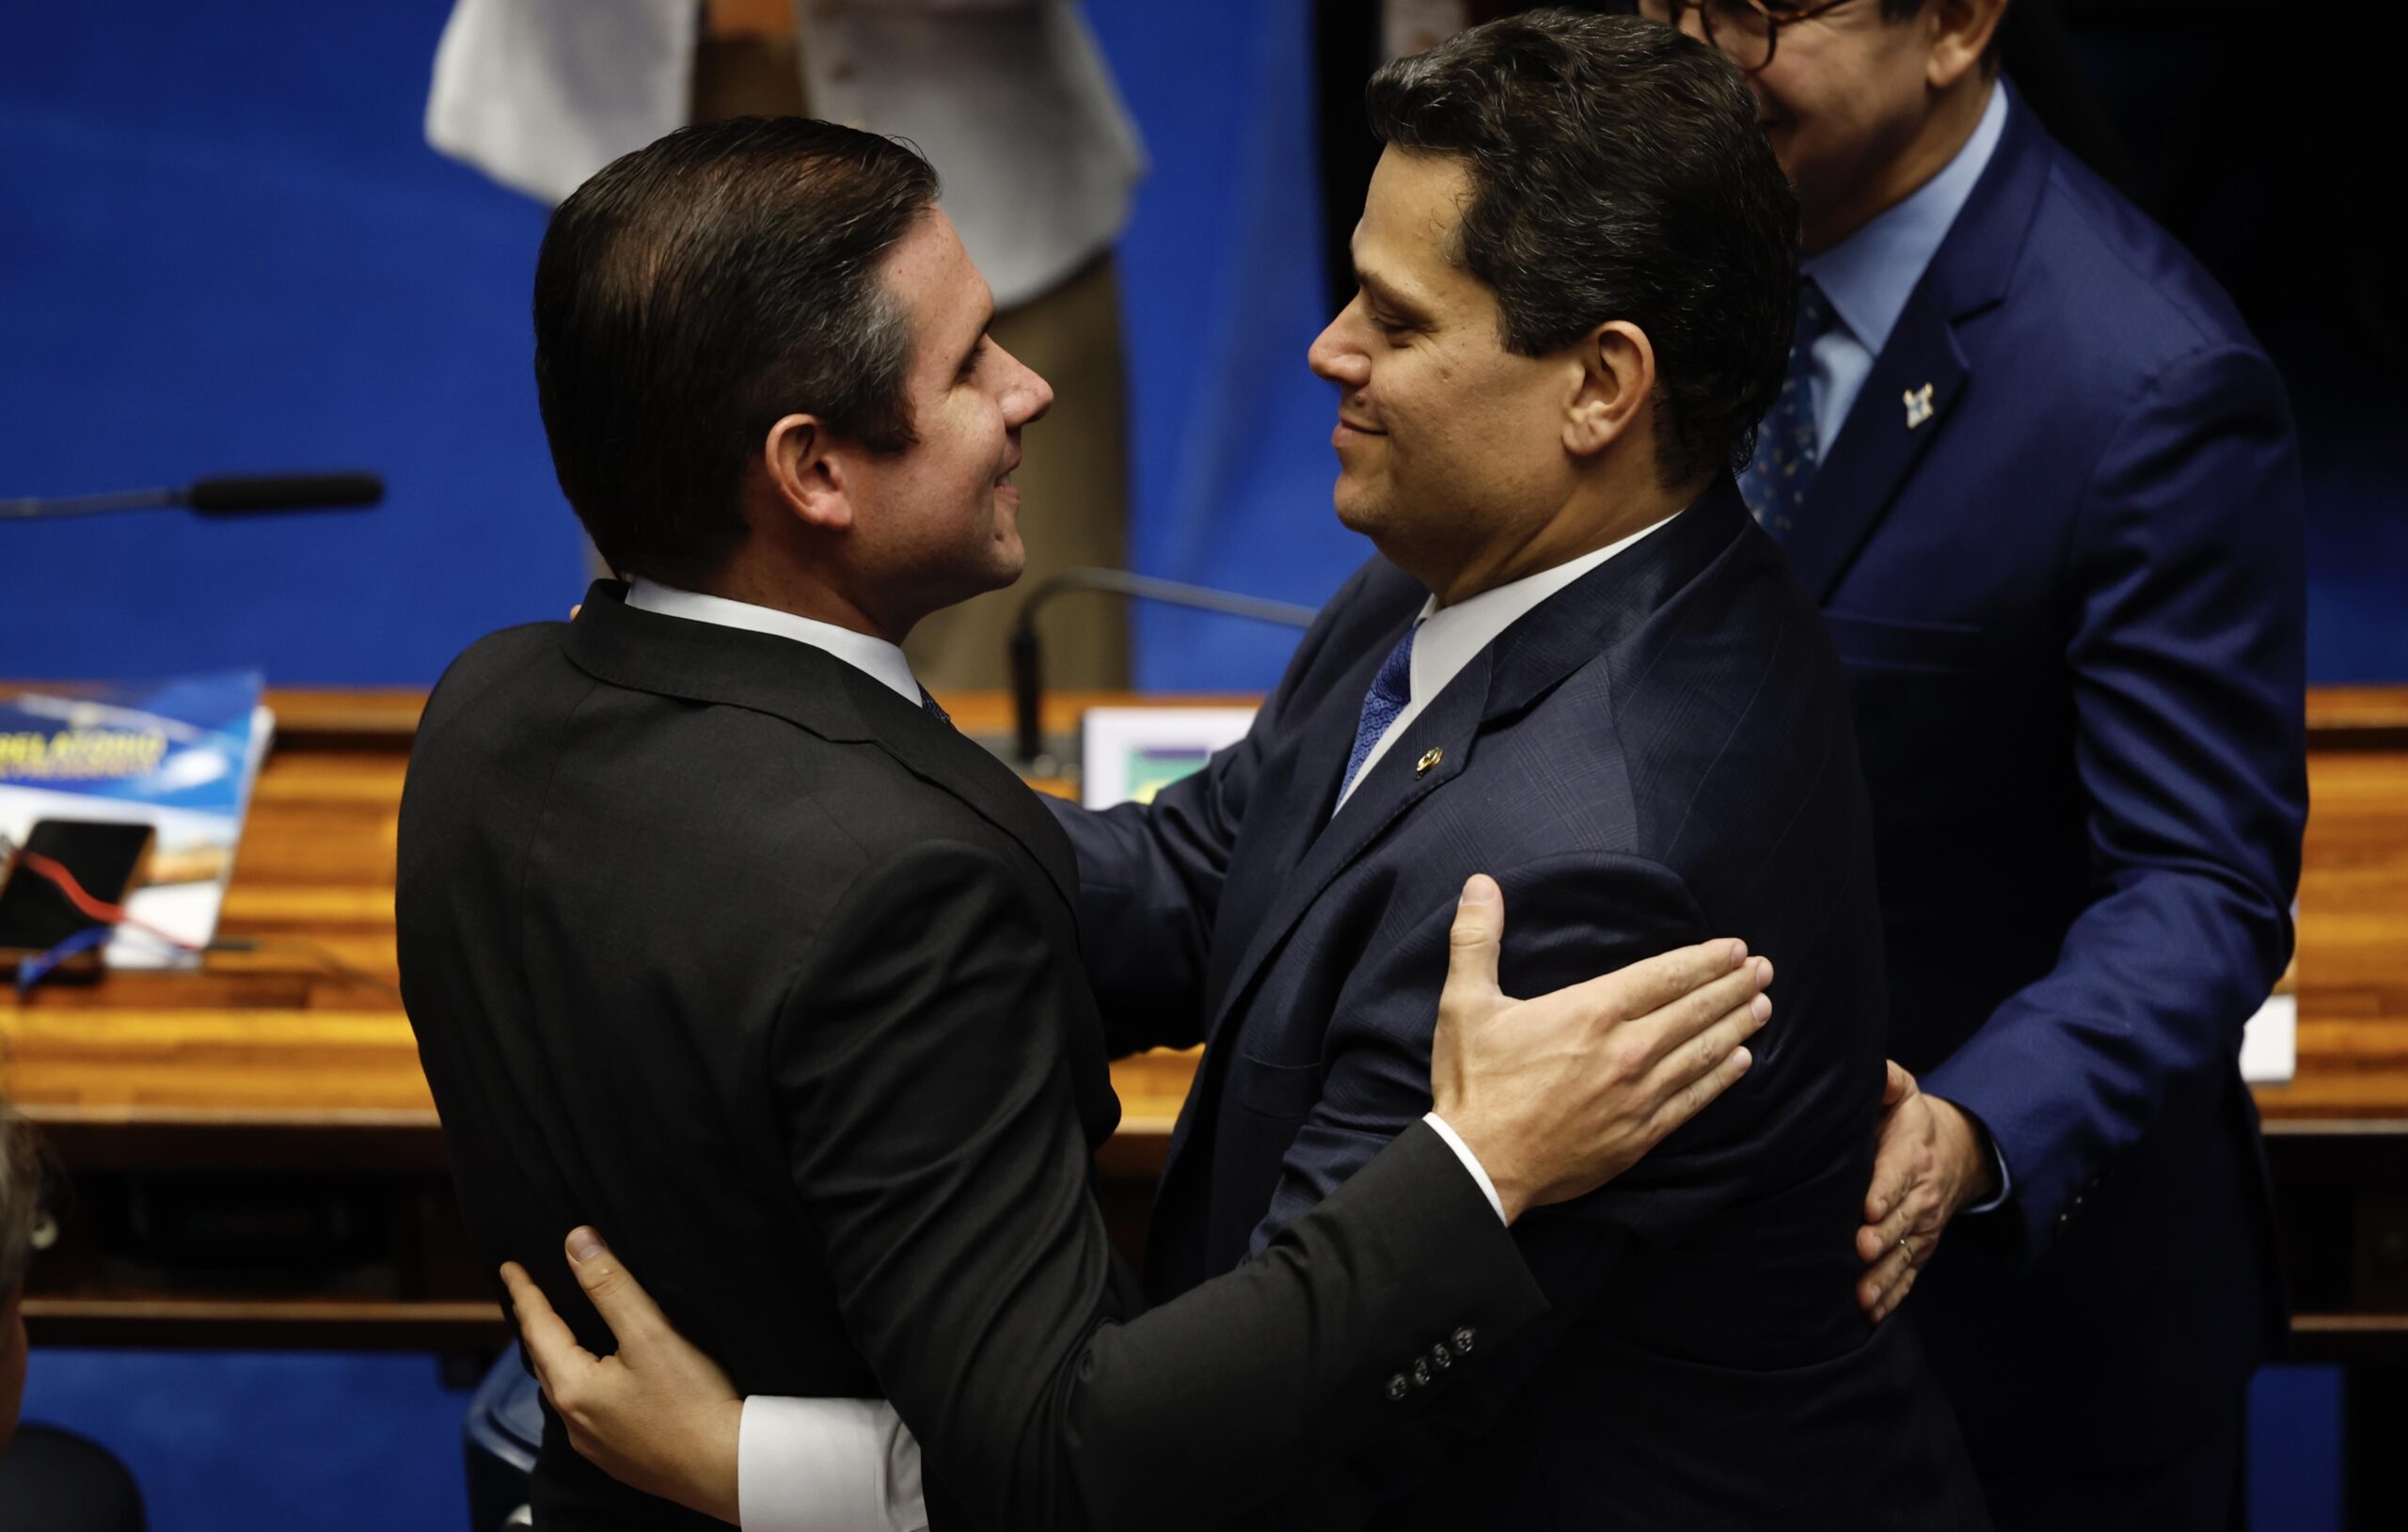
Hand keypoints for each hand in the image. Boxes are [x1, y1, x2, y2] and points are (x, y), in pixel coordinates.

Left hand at [501, 1229, 743, 1525]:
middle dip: (535, 1325)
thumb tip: (576, 1242)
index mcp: (573, 1387)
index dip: (525, 1293)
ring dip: (556, 1356)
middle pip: (543, 1361)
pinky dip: (580, 1382)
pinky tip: (598, 1381)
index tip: (508, 1268)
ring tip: (558, 1333)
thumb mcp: (650, 1332)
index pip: (537, 1327)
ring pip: (563, 1389)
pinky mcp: (619, 1457)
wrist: (727, 1470)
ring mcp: (595, 1444)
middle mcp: (574, 1420)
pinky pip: (585, 1411)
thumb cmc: (692, 1401)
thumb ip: (610, 1285)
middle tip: (529, 1297)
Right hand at [1431, 875, 1770, 1221]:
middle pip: (1694, 1011)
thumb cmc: (1473, 1082)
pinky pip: (1693, 1100)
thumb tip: (1481, 884)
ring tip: (1763, 1006)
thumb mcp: (1464, 1002)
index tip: (1735, 949)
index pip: (1665, 976)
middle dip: (1733, 987)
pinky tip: (1741, 1062)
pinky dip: (1722, 1078)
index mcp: (1592, 1012)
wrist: (1479, 1165)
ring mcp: (1639, 1096)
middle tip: (1763, 970)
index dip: (1704, 960)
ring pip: (1702, 1053)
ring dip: (1737, 1026)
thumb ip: (1476, 938)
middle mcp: (1626, 1051)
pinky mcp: (1640, 1135)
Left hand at [1855, 1061, 1998, 1322]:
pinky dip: (1892, 1296)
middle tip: (1860, 1248)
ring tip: (1861, 1296)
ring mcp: (1921, 1228)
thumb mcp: (1903, 1094)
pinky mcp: (1919, 1249)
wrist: (1954, 1154)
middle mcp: (1920, 1198)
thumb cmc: (1910, 1123)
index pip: (1897, 1176)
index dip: (1883, 1192)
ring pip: (1903, 1256)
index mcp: (1911, 1157)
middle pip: (1900, 1221)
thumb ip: (1888, 1081)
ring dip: (1882, 1277)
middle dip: (1881, 1237)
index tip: (1868, 1207)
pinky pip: (1908, 1276)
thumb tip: (1874, 1071)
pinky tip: (1870, 1314)